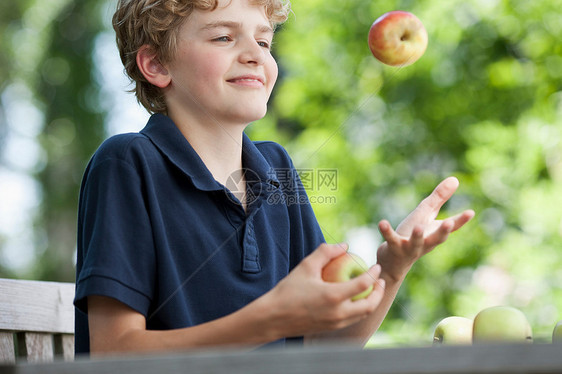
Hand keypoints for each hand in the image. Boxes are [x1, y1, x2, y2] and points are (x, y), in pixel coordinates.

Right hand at [262, 243, 385, 337]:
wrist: (273, 318)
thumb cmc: (288, 290)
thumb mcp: (305, 266)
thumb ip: (325, 252)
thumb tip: (344, 246)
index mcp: (334, 296)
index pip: (363, 284)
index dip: (373, 274)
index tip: (375, 266)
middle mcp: (338, 313)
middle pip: (370, 304)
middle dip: (379, 292)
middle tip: (380, 280)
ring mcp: (336, 324)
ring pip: (363, 315)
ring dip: (371, 302)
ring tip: (372, 290)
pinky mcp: (331, 330)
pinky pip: (353, 320)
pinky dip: (360, 310)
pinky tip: (355, 300)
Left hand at [377, 177, 474, 280]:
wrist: (393, 261)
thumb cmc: (412, 234)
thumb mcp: (425, 215)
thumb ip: (439, 198)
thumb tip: (455, 179)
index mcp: (434, 234)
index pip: (451, 227)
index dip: (461, 220)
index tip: (471, 212)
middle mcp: (425, 243)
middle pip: (436, 239)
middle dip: (443, 232)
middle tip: (448, 223)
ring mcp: (410, 247)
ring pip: (415, 243)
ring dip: (417, 236)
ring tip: (418, 228)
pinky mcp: (394, 248)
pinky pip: (390, 239)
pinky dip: (387, 232)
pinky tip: (382, 223)